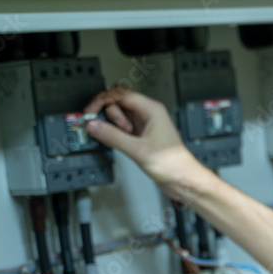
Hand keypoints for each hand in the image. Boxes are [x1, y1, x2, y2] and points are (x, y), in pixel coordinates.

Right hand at [83, 86, 209, 196]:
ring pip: (119, 116)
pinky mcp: (141, 136)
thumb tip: (94, 126)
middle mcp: (148, 114)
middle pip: (118, 103)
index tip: (91, 112)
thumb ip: (113, 136)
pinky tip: (120, 143)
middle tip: (112, 130)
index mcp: (152, 109)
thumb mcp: (138, 150)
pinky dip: (116, 133)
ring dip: (115, 127)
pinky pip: (122, 128)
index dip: (103, 100)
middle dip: (111, 116)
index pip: (121, 94)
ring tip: (125, 140)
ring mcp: (144, 125)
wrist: (181, 179)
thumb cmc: (172, 163)